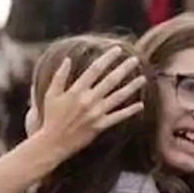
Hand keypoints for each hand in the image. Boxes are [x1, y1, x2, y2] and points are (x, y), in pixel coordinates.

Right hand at [35, 46, 145, 160]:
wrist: (53, 143)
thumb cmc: (50, 118)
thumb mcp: (50, 95)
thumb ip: (59, 76)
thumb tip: (67, 59)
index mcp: (76, 91)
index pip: (95, 69)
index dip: (107, 58)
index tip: (117, 50)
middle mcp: (88, 100)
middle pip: (110, 80)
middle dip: (124, 68)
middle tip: (136, 59)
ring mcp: (95, 113)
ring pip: (118, 97)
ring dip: (132, 87)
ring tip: (143, 78)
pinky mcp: (99, 126)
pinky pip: (118, 117)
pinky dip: (130, 111)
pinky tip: (140, 105)